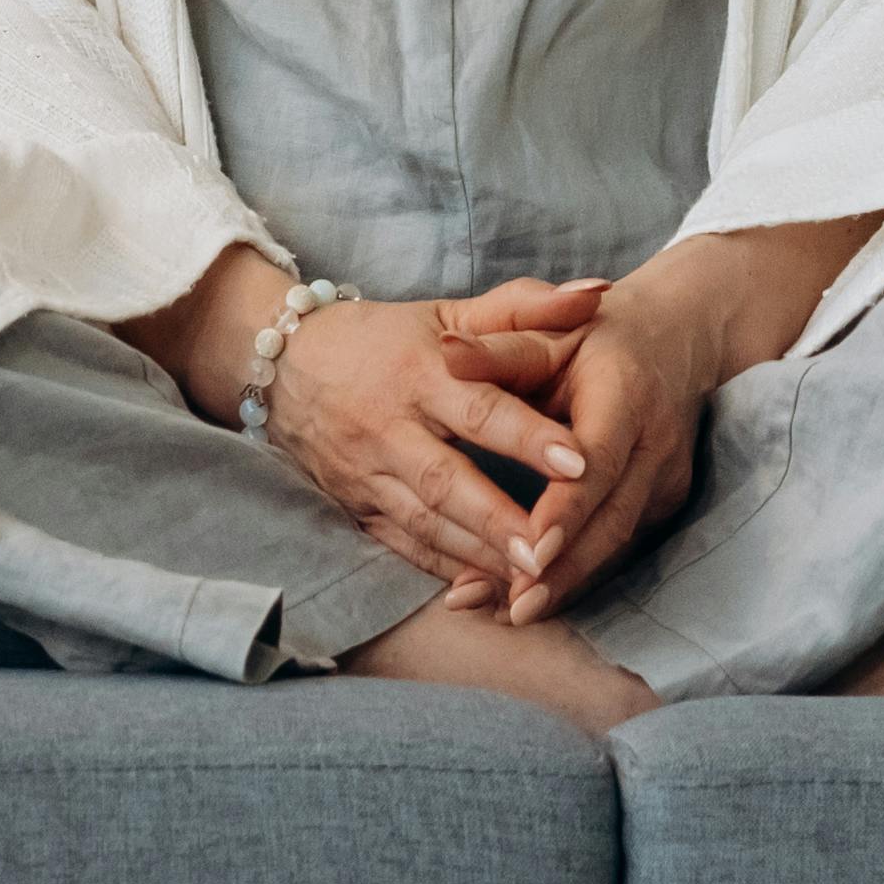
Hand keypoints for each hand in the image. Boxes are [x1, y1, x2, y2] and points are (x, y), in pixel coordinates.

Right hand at [263, 279, 611, 604]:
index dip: (529, 437)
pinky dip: (443, 571)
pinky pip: (402, 546)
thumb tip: (599, 292)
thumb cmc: (387, 337)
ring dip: (478, 556)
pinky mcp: (356, 506)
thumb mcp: (450, 313)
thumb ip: (526, 308)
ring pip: (425, 523)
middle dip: (499, 519)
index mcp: (421, 371)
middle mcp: (390, 426)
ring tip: (531, 584)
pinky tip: (485, 592)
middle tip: (551, 552)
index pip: (480, 409)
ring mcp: (368, 472)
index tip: (580, 463)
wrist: (284, 361)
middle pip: (447, 480)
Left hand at [498, 300, 728, 620]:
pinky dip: (576, 575)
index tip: (528, 549)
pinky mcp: (664, 506)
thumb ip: (500, 349)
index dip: (564, 509)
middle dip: (562, 569)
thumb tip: (447, 353)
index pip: (597, 462)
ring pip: (616, 545)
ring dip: (566, 583)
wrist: (672, 339)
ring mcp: (666, 482)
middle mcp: (656, 447)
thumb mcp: (548, 330)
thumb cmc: (593, 334)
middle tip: (510, 606)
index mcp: (627, 395)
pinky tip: (531, 599)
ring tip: (509, 613)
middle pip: (610, 521)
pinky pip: (618, 548)